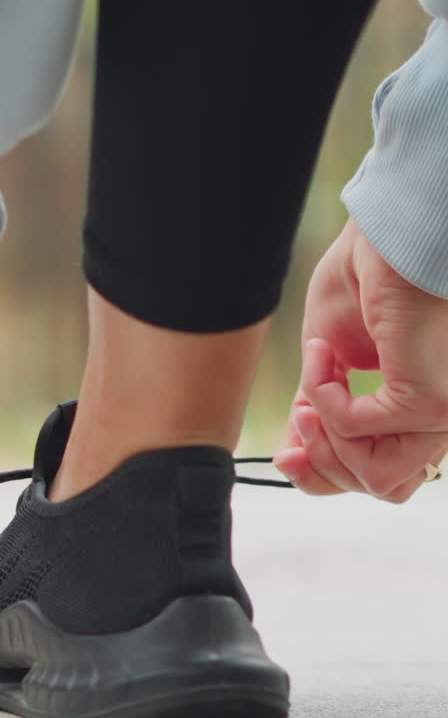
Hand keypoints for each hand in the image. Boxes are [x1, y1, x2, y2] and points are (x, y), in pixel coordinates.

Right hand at [274, 219, 447, 500]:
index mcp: (423, 408)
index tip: (286, 455)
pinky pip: (358, 432)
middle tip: (300, 415)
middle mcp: (442, 416)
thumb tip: (295, 453)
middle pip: (382, 487)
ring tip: (316, 381)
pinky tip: (324, 356)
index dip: (328, 476)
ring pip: (375, 478)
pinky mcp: (430, 402)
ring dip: (325, 435)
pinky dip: (325, 399)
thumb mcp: (330, 356)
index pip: (382, 474)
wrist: (388, 231)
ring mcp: (442, 413)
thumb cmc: (369, 274)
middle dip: (324, 464)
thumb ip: (322, 409)